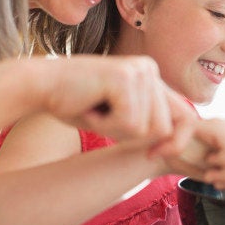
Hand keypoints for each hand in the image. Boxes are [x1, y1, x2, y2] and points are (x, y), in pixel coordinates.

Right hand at [32, 55, 195, 143]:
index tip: (152, 155)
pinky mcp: (125, 78)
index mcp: (152, 76)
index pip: (185, 116)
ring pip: (146, 129)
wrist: (39, 86)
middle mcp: (150, 69)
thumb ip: (147, 122)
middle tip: (101, 119)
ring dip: (116, 131)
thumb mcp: (120, 115)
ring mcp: (140, 71)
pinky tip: (89, 108)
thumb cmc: (76, 104)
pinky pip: (129, 123)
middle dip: (132, 137)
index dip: (175, 142)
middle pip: (164, 128)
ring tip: (95, 111)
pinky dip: (105, 126)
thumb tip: (175, 143)